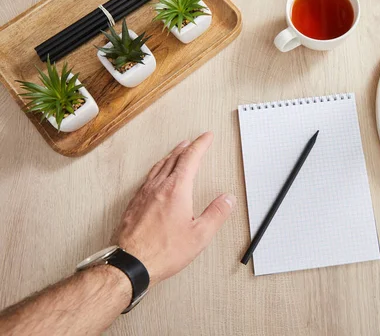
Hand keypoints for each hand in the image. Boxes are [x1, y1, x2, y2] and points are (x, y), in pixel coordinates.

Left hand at [113, 132, 235, 285]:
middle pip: (173, 159)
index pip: (190, 159)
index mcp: (176, 190)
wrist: (130, 263)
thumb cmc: (162, 252)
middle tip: (194, 141)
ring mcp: (143, 194)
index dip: (200, 145)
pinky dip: (158, 169)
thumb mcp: (199, 235)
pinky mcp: (134, 203)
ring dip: (171, 155)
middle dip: (186, 147)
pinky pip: (148, 177)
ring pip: (159, 166)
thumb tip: (227, 199)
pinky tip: (157, 175)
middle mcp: (158, 187)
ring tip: (177, 152)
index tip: (206, 137)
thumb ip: (216, 214)